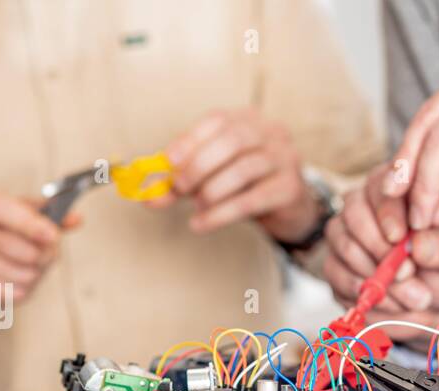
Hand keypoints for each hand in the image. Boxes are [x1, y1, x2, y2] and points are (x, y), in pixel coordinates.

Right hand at [0, 191, 76, 305]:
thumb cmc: (0, 237)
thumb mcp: (23, 219)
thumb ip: (49, 217)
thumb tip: (76, 219)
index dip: (28, 223)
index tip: (53, 236)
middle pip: (18, 247)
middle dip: (43, 257)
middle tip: (44, 257)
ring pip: (21, 273)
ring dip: (34, 276)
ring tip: (23, 270)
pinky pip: (11, 292)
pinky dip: (20, 291)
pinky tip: (10, 283)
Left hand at [155, 108, 318, 243]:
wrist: (291, 208)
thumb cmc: (247, 185)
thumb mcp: (214, 176)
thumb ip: (182, 182)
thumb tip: (147, 196)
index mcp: (248, 119)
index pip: (216, 121)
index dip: (189, 141)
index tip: (167, 163)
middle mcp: (270, 133)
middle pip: (231, 141)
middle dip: (199, 166)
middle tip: (180, 188)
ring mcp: (284, 159)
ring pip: (242, 170)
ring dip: (211, 191)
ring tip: (197, 207)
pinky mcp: (290, 188)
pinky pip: (251, 200)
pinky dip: (221, 214)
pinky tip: (202, 223)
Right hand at [323, 165, 438, 344]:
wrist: (431, 303)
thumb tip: (418, 243)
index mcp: (398, 190)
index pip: (381, 185)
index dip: (388, 211)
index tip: (400, 238)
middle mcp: (365, 205)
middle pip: (354, 213)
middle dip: (379, 247)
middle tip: (407, 274)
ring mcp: (344, 234)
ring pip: (344, 245)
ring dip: (376, 275)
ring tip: (409, 295)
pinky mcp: (334, 264)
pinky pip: (336, 273)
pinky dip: (363, 291)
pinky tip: (390, 301)